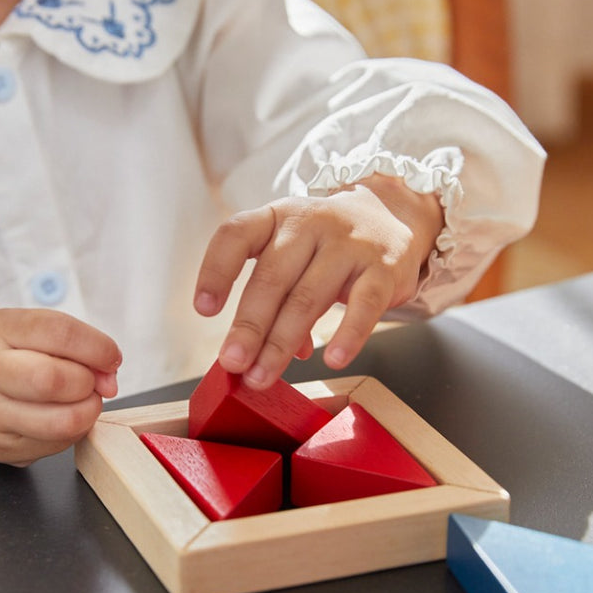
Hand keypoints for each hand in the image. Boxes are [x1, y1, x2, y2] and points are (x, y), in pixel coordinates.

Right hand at [0, 308, 121, 466]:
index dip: (97, 347)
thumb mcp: (27, 327)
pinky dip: (71, 432)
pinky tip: (60, 416)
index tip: (111, 357)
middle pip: (54, 381)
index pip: (58, 334)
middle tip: (88, 381)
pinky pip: (53, 447)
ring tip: (81, 400)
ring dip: (86, 412)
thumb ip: (73, 341)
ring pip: (59, 423)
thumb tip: (109, 378)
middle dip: (87, 383)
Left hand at [194, 174, 442, 388]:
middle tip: (233, 363)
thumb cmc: (326, 245)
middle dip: (248, 326)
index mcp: (276, 217)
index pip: (236, 234)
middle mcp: (309, 224)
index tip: (203, 310)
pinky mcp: (383, 268)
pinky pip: (363, 305)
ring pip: (309, 296)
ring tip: (264, 375)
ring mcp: (348, 244)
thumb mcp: (295, 257)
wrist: (389, 216)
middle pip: (271, 277)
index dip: (216, 271)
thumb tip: (265, 356)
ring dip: (282, 342)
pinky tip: (331, 359)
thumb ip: (278, 300)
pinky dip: (347, 335)